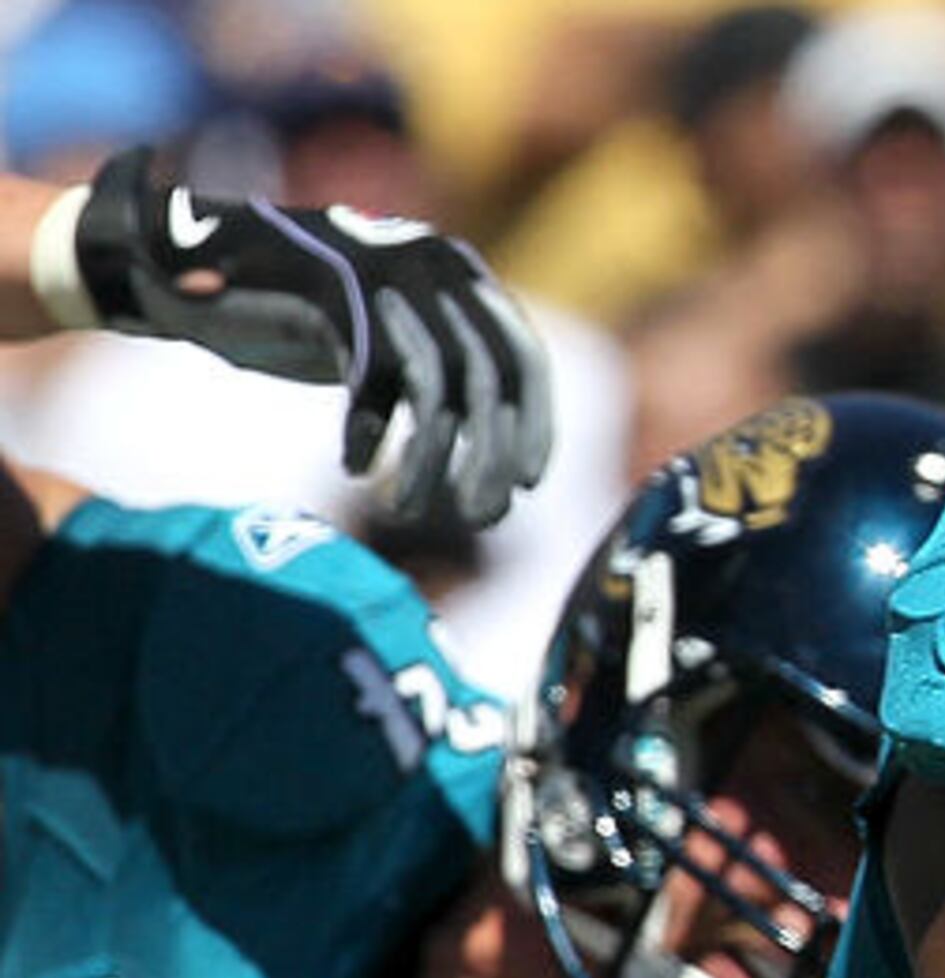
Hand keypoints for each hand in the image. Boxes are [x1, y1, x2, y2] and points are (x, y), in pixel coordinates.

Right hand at [63, 146, 552, 527]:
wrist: (178, 263)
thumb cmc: (286, 316)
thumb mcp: (379, 337)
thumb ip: (437, 369)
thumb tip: (496, 446)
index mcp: (455, 272)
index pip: (522, 357)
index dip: (533, 423)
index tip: (527, 482)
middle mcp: (428, 265)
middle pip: (487, 378)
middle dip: (490, 456)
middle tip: (480, 515)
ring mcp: (377, 273)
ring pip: (433, 389)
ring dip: (425, 463)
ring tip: (405, 510)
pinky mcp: (328, 292)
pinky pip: (371, 381)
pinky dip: (367, 434)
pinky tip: (354, 467)